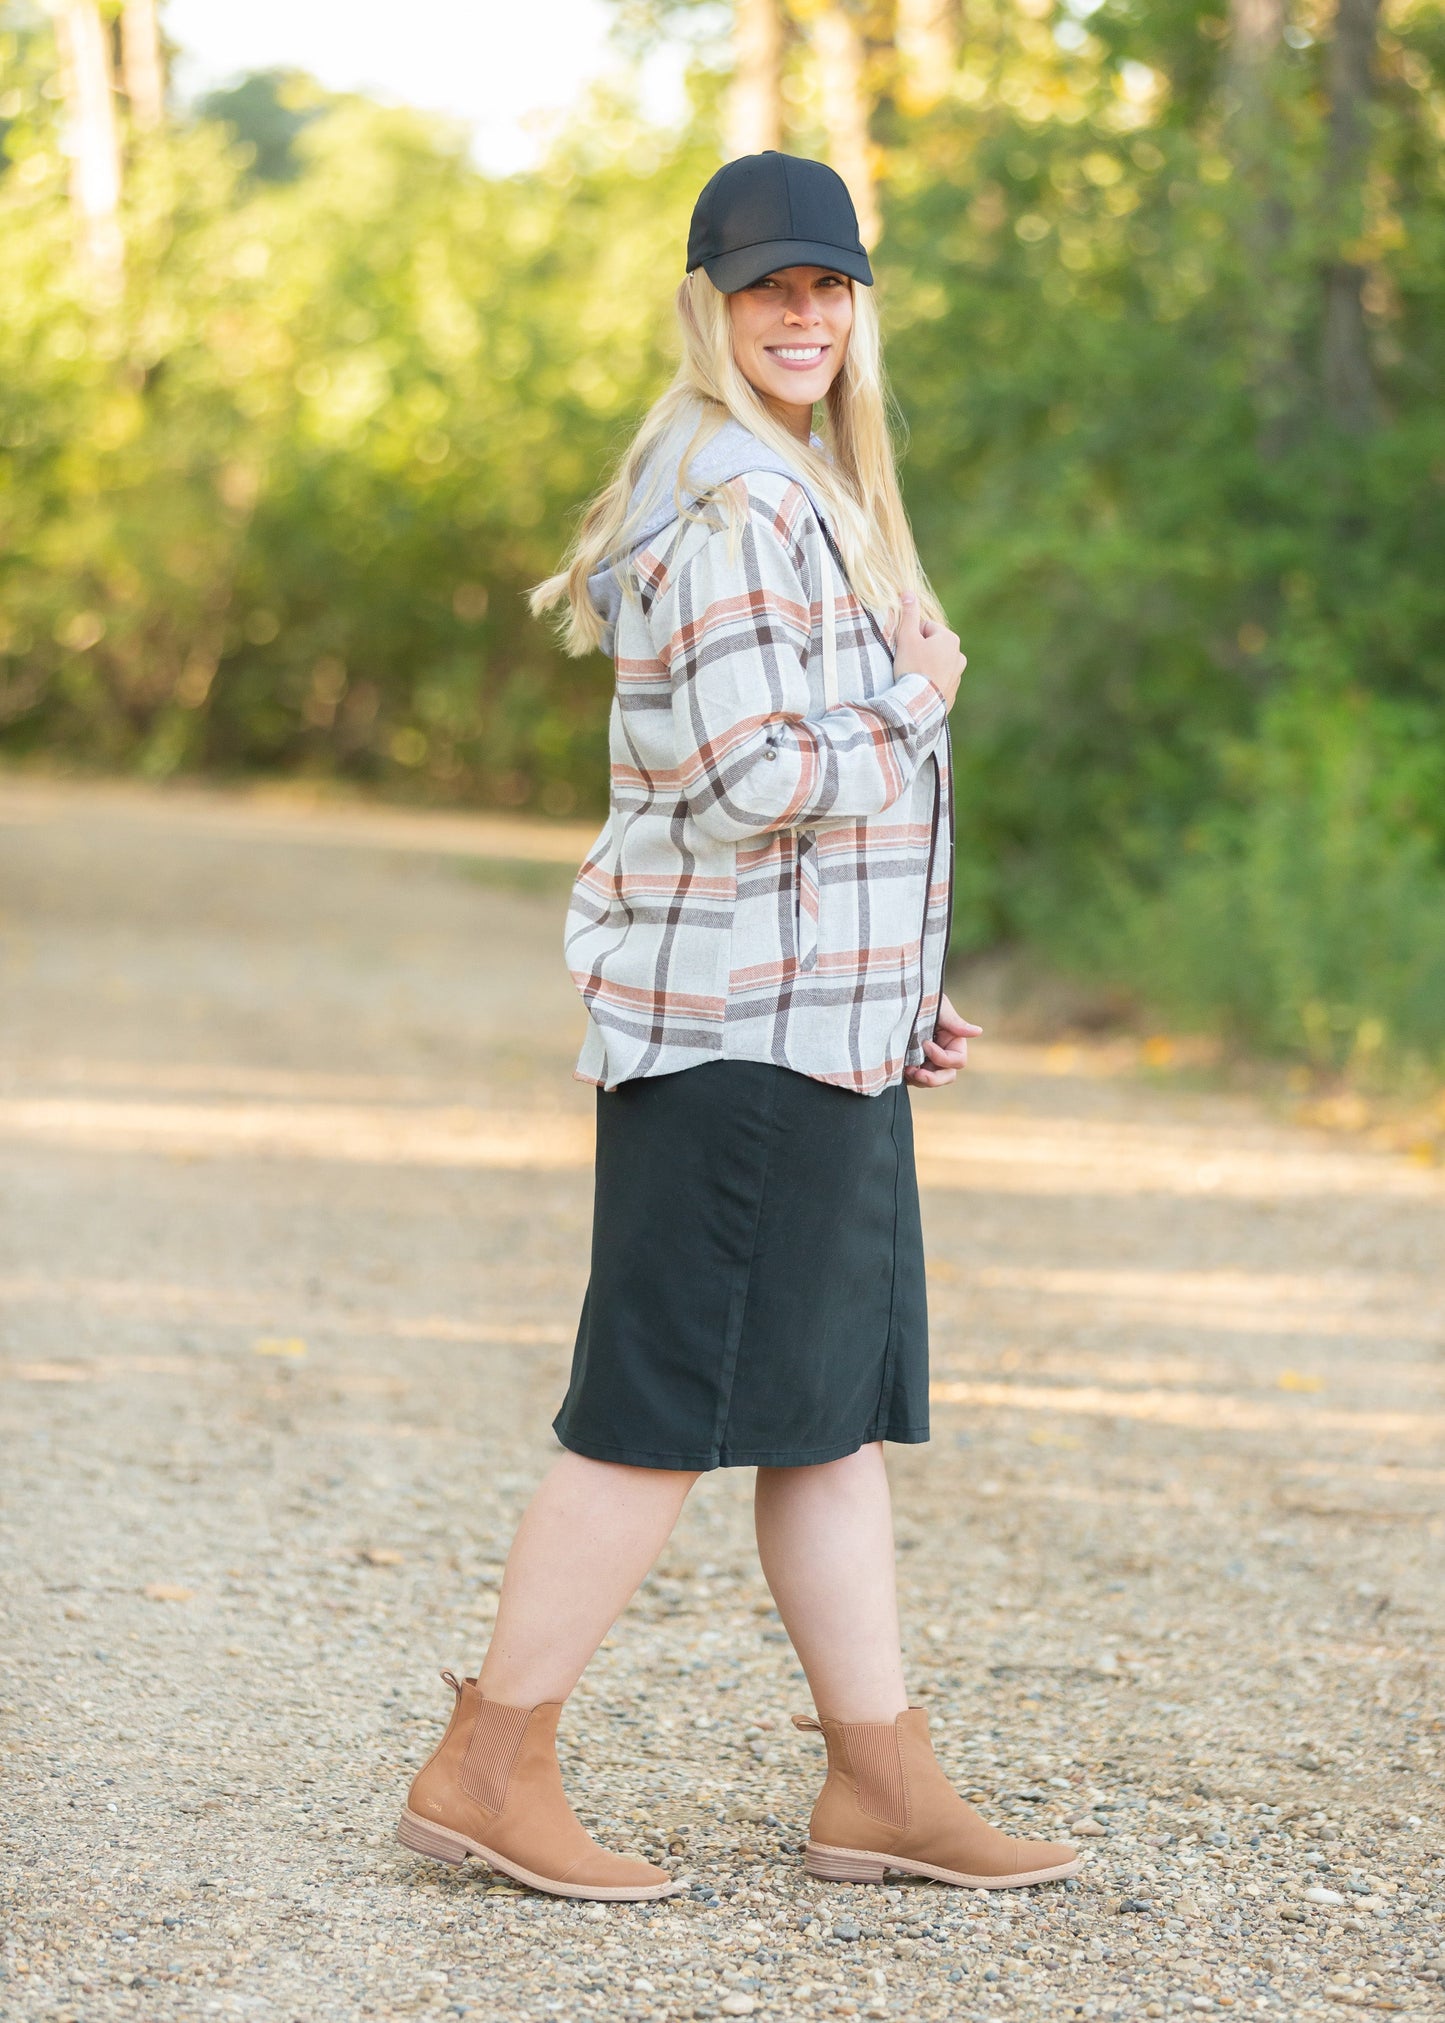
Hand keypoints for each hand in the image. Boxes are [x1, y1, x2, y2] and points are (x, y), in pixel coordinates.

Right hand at [894, 594, 965, 709]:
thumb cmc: (913, 668)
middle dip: (920, 652)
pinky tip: (920, 689)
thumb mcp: (907, 638)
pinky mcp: (953, 692)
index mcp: (950, 639)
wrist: (919, 705)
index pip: (925, 629)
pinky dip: (930, 682)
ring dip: (925, 667)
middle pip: (932, 646)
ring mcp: (958, 675)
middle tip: (909, 665)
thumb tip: (908, 592)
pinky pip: (938, 681)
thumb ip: (909, 614)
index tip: (907, 651)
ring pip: (936, 664)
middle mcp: (959, 655)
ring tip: (915, 678)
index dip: (912, 638)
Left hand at [904, 992, 981, 1087]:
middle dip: (933, 1078)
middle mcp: (944, 1055)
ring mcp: (929, 1062)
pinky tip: (900, 1069)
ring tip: (906, 1070)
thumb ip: (956, 1023)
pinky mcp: (914, 1065)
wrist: (901, 1000)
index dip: (942, 1057)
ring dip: (919, 1079)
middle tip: (917, 1073)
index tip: (925, 1043)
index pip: (957, 1060)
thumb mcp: (940, 1008)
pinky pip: (915, 1080)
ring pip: (930, 1081)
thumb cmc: (924, 999)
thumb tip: (978, 1031)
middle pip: (947, 1076)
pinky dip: (909, 1078)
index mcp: (955, 1043)